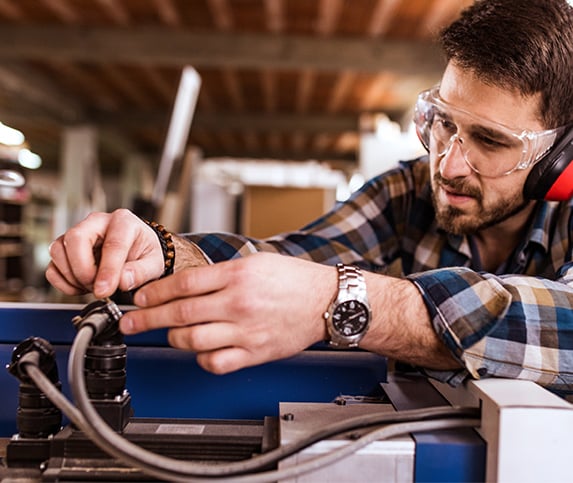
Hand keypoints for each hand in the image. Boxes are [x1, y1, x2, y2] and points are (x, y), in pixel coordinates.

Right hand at [46, 209, 164, 297]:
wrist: (137, 252)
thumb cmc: (145, 252)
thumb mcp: (154, 263)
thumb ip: (141, 272)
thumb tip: (124, 281)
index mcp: (123, 221)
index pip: (111, 243)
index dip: (107, 270)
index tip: (105, 290)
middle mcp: (96, 223)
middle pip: (75, 238)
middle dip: (83, 269)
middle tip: (98, 287)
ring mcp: (78, 234)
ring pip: (58, 251)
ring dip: (72, 276)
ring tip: (93, 286)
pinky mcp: (65, 249)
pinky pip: (52, 266)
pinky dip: (63, 282)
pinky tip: (81, 287)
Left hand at [119, 252, 335, 373]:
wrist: (327, 301)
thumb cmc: (294, 280)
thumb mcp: (256, 262)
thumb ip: (221, 273)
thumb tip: (186, 284)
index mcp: (237, 275)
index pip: (184, 283)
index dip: (155, 292)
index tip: (140, 298)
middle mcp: (238, 303)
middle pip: (180, 312)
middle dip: (147, 319)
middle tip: (130, 323)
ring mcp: (246, 330)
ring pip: (193, 340)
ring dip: (173, 338)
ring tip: (167, 335)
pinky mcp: (255, 352)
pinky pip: (216, 362)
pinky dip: (201, 359)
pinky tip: (200, 351)